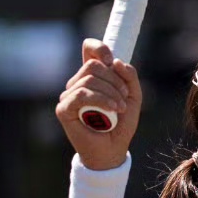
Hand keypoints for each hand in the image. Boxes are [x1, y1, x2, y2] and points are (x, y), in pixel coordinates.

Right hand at [56, 40, 142, 168]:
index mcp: (93, 76)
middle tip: (124, 97)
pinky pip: (81, 94)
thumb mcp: (133, 96)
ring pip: (89, 79)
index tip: (112, 61)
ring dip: (111, 93)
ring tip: (120, 108)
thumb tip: (115, 61)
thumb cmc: (121, 123)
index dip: (99, 48)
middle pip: (93, 65)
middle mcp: (78, 83)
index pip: (89, 49)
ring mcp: (69, 96)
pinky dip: (101, 100)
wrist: (113, 149)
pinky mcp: (64, 109)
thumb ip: (129, 76)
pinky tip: (112, 110)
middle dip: (114, 80)